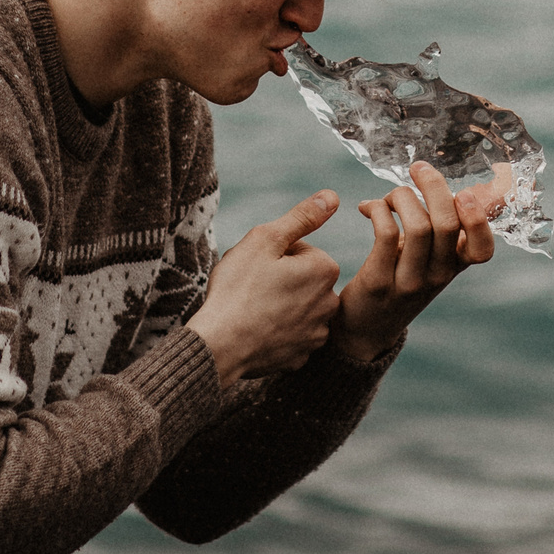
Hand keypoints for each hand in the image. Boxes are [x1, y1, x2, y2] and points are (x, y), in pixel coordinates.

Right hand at [187, 191, 342, 382]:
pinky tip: (256, 331)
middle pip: (303, 279)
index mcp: (324, 269)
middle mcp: (330, 303)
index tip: (258, 266)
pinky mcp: (302, 357)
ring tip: (253, 310)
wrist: (220, 345)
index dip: (275, 254)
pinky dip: (277, 332)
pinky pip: (291, 335)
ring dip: (281, 305)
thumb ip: (302, 217)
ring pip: (298, 307)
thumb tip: (333, 196)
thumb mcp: (265, 240)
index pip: (302, 250)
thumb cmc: (238, 288)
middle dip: (282, 279)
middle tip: (253, 287)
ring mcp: (316, 333)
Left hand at [331, 160, 503, 363]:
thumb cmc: (401, 275)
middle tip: (418, 168)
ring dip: (401, 196)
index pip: (483, 251)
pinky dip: (378, 209)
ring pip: (418, 225)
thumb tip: (487, 189)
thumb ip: (450, 225)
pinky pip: (385, 234)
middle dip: (433, 185)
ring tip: (390, 197)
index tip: (464, 193)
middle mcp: (438, 276)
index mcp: (454, 266)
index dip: (479, 220)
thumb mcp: (431, 254)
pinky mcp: (379, 282)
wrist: (366, 326)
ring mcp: (410, 282)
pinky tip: (367, 207)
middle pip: (446, 223)